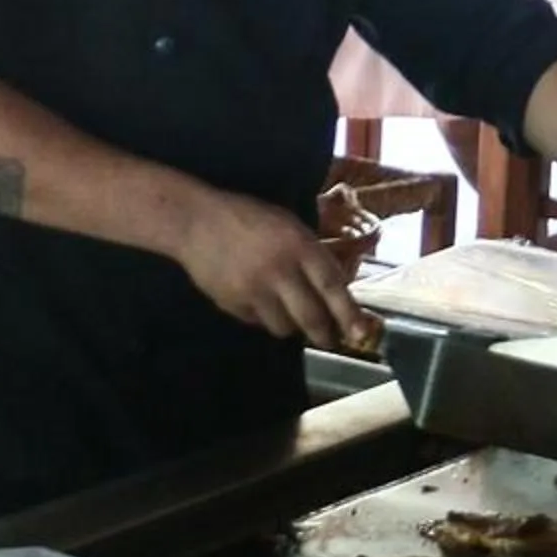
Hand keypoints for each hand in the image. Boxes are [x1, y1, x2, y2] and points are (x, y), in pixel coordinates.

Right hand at [176, 188, 371, 351]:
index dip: (349, 314)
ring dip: (292, 326)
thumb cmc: (249, 217)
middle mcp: (279, 270)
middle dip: (324, 334)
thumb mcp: (289, 226)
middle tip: (330, 339)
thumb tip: (337, 291)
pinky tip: (260, 301)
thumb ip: (312, 255)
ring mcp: (253, 291)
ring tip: (289, 313)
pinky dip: (265, 318)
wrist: (195, 221)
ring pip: (285, 327)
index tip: (361, 333)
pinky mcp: (232, 304)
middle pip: (311, 317)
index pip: (332, 287)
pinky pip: (259, 323)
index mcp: (298, 245)